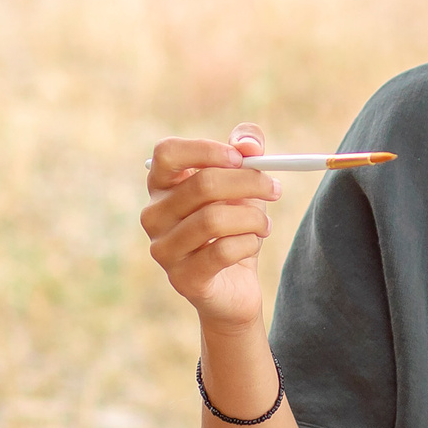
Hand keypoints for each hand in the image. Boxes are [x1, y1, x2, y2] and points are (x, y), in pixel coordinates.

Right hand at [142, 127, 281, 330]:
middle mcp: (153, 215)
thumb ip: (246, 148)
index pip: (166, 153)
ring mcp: (163, 249)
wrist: (234, 282)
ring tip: (264, 224)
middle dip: (249, 183)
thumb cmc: (234, 222)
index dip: (206, 150)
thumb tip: (249, 144)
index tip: (241, 157)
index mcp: (161, 185)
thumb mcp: (243, 180)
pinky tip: (252, 244)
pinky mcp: (182, 278)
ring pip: (214, 220)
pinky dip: (249, 243)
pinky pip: (222, 251)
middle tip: (274, 188)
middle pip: (202, 184)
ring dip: (253, 218)